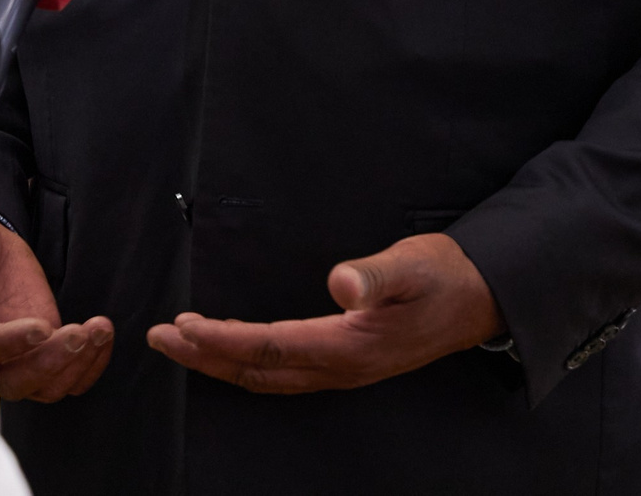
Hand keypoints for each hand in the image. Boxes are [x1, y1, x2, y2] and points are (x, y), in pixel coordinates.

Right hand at [0, 206, 113, 401]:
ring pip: (48, 387)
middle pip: (18, 384)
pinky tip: (102, 335)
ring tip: (99, 329)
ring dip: (78, 363)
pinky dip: (92, 364)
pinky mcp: (45, 351)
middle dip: (51, 363)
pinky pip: (70, 377)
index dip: (12, 344)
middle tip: (77, 333)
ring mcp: (19, 359)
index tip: (41, 327)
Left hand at [146, 233, 504, 393]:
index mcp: (350, 346)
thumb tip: (340, 284)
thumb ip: (376, 276)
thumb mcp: (413, 265)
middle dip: (205, 357)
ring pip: (268, 375)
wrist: (480, 298)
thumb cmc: (445, 276)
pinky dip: (250, 362)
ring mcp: (343, 370)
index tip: (181, 324)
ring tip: (183, 344)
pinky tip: (237, 350)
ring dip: (221, 362)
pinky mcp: (347, 362)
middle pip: (258, 370)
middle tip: (160, 338)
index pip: (270, 346)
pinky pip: (285, 372)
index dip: (222, 338)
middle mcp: (341, 367)